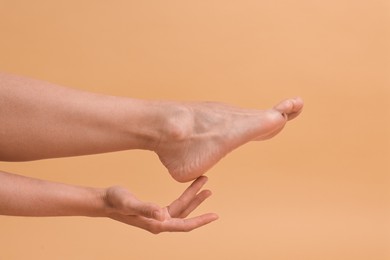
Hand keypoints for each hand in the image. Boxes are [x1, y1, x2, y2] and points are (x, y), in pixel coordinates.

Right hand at [103, 176, 217, 232]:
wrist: (104, 201)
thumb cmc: (115, 201)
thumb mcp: (129, 202)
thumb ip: (146, 208)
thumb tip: (164, 215)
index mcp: (156, 224)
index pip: (184, 225)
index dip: (200, 221)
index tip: (215, 216)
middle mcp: (159, 223)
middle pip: (185, 214)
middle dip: (198, 201)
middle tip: (209, 188)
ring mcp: (157, 218)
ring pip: (181, 209)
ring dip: (192, 197)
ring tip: (203, 184)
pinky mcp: (155, 212)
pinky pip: (174, 206)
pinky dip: (183, 198)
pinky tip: (187, 192)